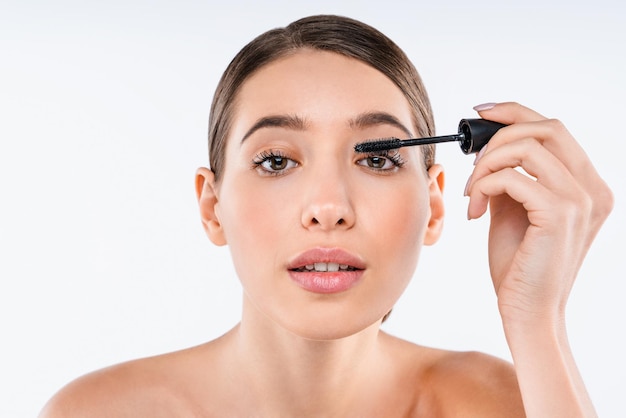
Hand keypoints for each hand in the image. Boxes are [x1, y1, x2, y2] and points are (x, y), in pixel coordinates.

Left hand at [465, 102, 612, 323]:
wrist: (527, 311)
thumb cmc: (519, 264)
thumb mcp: (514, 210)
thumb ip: (511, 176)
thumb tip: (489, 146)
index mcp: (587, 185)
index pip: (554, 128)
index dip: (515, 112)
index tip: (480, 113)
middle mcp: (593, 188)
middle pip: (546, 127)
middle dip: (498, 136)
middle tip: (471, 162)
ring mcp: (581, 200)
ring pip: (526, 147)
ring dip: (486, 165)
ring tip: (472, 193)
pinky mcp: (559, 214)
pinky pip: (511, 177)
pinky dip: (484, 186)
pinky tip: (475, 212)